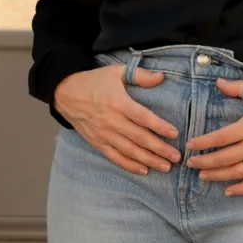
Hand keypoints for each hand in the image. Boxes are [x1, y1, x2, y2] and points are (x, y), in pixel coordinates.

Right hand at [53, 65, 182, 175]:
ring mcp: (104, 134)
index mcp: (118, 102)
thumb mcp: (116, 72)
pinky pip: (115, 157)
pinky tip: (143, 170)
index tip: (175, 134)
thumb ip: (140, 75)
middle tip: (176, 157)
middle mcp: (111, 121)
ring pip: (130, 151)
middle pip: (139, 138)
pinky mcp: (97, 142)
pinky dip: (129, 165)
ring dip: (149, 160)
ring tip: (165, 167)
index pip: (142, 117)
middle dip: (160, 149)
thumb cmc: (94, 81)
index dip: (159, 126)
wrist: (65, 93)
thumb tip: (161, 78)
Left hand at [185, 80, 242, 194]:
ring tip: (203, 176)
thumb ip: (238, 88)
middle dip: (204, 162)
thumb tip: (218, 83)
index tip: (190, 145)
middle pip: (224, 158)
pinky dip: (240, 189)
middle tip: (191, 164)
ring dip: (217, 176)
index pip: (220, 138)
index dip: (202, 143)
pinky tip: (228, 191)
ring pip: (236, 173)